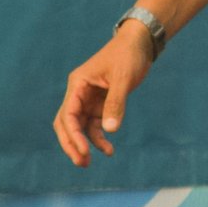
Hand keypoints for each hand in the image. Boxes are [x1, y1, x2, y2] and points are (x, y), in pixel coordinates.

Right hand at [53, 23, 153, 166]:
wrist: (140, 44)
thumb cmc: (128, 55)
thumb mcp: (123, 78)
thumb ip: (116, 103)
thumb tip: (109, 130)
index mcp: (78, 84)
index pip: (67, 114)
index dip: (73, 135)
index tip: (83, 150)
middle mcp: (79, 93)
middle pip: (67, 123)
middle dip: (71, 144)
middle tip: (81, 163)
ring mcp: (88, 100)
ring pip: (79, 127)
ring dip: (84, 144)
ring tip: (90, 163)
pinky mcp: (100, 104)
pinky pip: (94, 125)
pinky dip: (98, 138)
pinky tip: (107, 149)